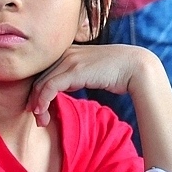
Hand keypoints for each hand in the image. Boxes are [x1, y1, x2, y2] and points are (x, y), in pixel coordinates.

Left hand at [27, 44, 153, 126]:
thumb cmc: (117, 71)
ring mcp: (69, 60)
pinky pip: (50, 87)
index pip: (44, 71)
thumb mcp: (91, 71)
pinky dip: (43, 101)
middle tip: (37, 118)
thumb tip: (67, 86)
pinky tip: (43, 112)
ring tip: (41, 120)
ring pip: (41, 83)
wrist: (136, 67)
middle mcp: (66, 53)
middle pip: (39, 77)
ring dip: (38, 104)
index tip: (38, 108)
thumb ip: (77, 75)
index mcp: (69, 51)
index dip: (38, 90)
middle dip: (34, 99)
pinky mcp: (74, 70)